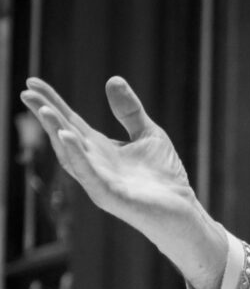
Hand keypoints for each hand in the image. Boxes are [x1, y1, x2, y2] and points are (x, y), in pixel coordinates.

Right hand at [20, 77, 226, 288]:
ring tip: (44, 110)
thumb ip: (130, 111)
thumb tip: (113, 79)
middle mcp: (94, 164)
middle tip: (26, 93)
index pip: (71, 122)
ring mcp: (99, 181)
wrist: (184, 210)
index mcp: (100, 149)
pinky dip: (77, 155)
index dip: (52, 103)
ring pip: (71, 155)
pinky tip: (67, 135)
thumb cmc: (166, 177)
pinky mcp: (110, 195)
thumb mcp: (149, 134)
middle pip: (64, 135)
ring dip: (56, 133)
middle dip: (46, 115)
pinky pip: (89, 174)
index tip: (32, 83)